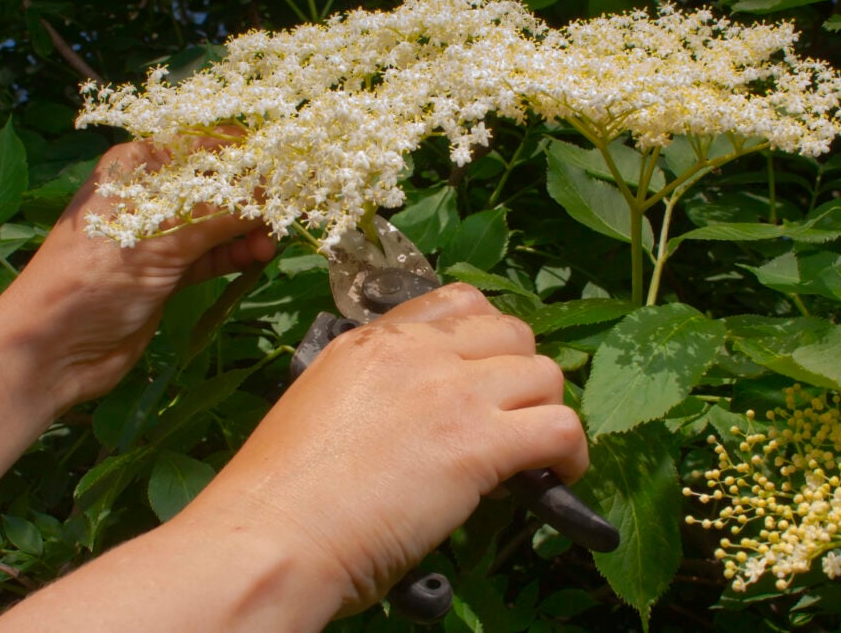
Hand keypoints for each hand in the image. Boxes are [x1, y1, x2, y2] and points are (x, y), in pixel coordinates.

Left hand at [0, 139, 276, 409]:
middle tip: (286, 210)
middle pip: (213, 184)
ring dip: (246, 229)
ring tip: (272, 243)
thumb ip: (219, 214)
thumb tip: (271, 192)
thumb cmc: (93, 279)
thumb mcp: (159, 241)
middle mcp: (148, 195)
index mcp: (135, 168)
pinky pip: (211, 254)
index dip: (241, 155)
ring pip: (216, 222)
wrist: (53, 350)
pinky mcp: (167, 272)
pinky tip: (258, 257)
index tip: (282, 168)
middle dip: (250, 195)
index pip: (199, 146)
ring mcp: (158, 236)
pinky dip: (235, 254)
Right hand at [178, 283, 588, 615]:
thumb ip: (371, 393)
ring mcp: (451, 392)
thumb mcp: (318, 407)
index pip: (458, 304)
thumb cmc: (277, 494)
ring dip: (545, 409)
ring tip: (534, 449)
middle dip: (521, 371)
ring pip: (544, 373)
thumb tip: (414, 417)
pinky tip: (556, 476)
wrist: (269, 535)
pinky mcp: (479, 443)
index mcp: (371, 342)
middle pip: (511, 332)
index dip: (485, 337)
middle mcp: (416, 353)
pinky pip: (561, 428)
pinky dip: (571, 453)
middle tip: (511, 414)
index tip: (486, 372)